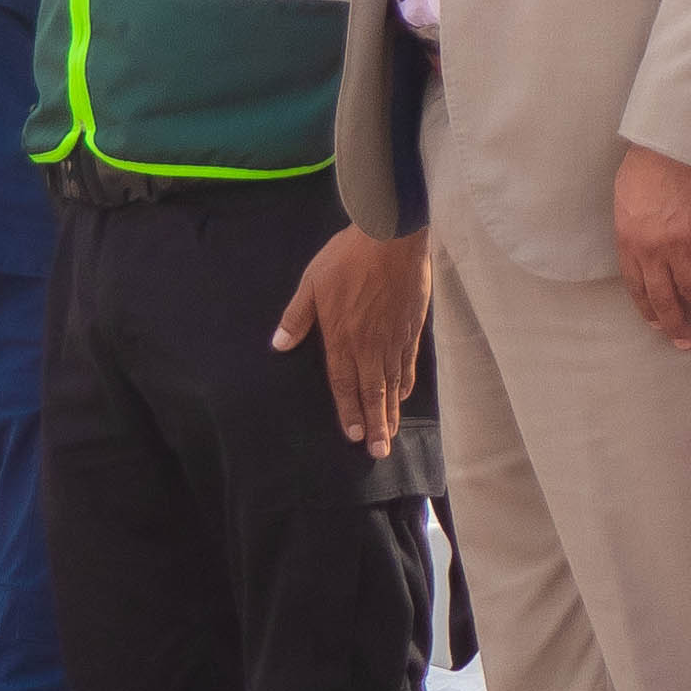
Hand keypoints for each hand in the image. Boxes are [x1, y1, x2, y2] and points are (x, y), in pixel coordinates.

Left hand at [273, 225, 436, 455]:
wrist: (391, 238)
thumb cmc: (347, 258)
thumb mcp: (312, 283)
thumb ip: (297, 317)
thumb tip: (279, 344)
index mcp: (342, 338)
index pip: (343, 384)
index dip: (348, 411)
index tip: (352, 435)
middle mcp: (369, 346)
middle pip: (372, 392)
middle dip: (375, 425)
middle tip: (379, 452)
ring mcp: (393, 339)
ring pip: (392, 384)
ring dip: (392, 412)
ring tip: (393, 434)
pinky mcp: (411, 328)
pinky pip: (408, 364)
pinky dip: (406, 383)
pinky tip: (405, 396)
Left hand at [612, 144, 690, 347]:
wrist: (672, 145)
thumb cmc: (645, 166)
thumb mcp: (624, 201)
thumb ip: (631, 230)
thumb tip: (640, 249)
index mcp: (628, 242)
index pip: (637, 287)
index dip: (649, 310)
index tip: (657, 324)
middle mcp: (652, 250)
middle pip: (664, 297)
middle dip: (674, 323)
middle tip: (684, 340)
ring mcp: (679, 244)